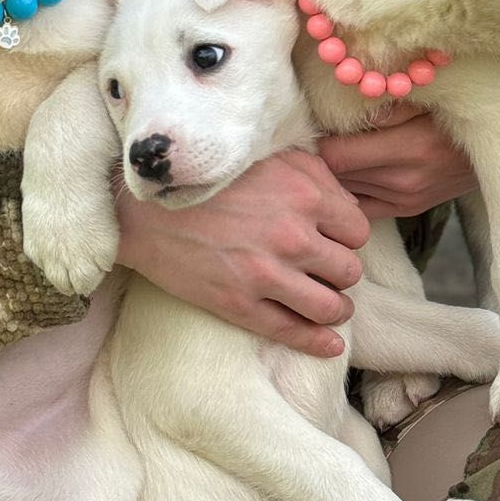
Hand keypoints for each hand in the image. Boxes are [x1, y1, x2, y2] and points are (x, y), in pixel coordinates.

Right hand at [115, 148, 367, 358]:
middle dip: (341, 272)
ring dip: (336, 308)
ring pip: (331, 306)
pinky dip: (318, 342)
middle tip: (326, 271)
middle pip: (349, 270)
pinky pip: (293, 331)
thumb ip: (314, 175)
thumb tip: (347, 207)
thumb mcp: (267, 156)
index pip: (357, 231)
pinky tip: (329, 344)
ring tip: (330, 305)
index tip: (334, 239)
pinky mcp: (241, 305)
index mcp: (304, 195)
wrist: (142, 208)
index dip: (346, 236)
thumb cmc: (205, 175)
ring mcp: (267, 275)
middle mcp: (293, 237)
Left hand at [317, 68, 499, 220]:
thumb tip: (341, 88)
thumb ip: (388, 92)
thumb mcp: (432, 86)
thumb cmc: (466, 101)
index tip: (302, 120)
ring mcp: (408, 200)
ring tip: (318, 148)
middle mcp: (407, 181)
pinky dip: (346, 190)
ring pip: (343, 192)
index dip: (313, 138)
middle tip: (300, 133)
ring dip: (329, 173)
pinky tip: (342, 171)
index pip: (335, 155)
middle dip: (314, 157)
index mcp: (412, 147)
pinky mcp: (409, 210)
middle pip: (334, 176)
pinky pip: (361, 206)